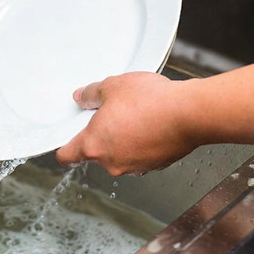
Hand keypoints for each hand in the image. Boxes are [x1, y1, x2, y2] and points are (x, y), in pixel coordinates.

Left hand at [56, 72, 198, 175]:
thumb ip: (91, 93)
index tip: (66, 141)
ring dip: (123, 138)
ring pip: (120, 153)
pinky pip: (141, 154)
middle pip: (95, 153)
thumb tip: (82, 97)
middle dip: (101, 135)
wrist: (189, 114)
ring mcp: (135, 166)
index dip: (64, 149)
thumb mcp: (112, 86)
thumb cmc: (150, 101)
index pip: (67, 157)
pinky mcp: (156, 165)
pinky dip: (143, 142)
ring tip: (136, 115)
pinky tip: (152, 123)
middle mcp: (112, 163)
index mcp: (93, 145)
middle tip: (111, 113)